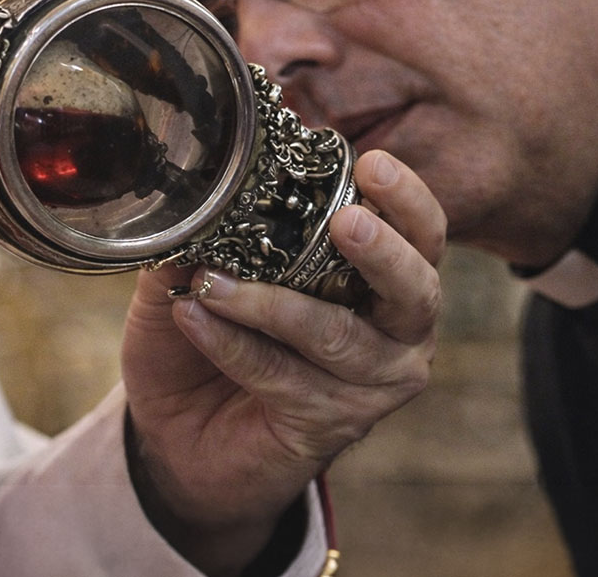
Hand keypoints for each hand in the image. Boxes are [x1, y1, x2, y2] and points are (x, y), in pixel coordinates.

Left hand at [122, 149, 444, 575]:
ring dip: (269, 303)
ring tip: (211, 280)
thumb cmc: (206, 336)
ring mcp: (370, 385)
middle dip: (382, 250)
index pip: (420, 233)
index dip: (405, 199)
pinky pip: (283, 377)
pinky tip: (191, 317)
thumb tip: (197, 192)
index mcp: (380, 278)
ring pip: (336, 335)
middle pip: (416, 288)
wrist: (178, 432)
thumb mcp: (201, 273)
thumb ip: (209, 233)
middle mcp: (395, 332)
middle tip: (345, 222)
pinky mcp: (331, 426)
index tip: (371, 164)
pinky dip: (233, 344)